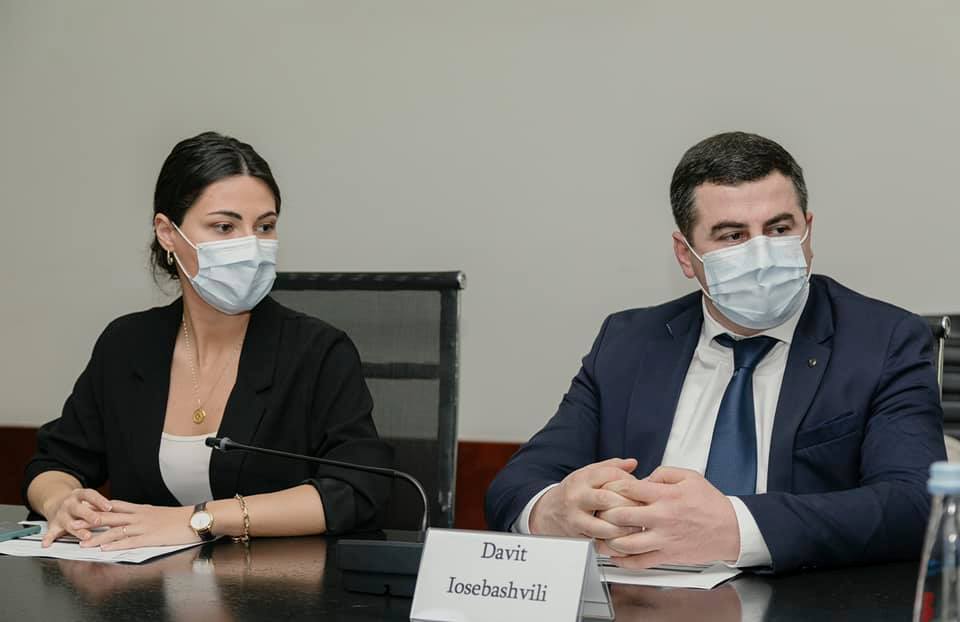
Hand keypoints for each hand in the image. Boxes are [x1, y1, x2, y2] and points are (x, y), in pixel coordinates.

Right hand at [41, 488, 112, 546]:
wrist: (56, 503)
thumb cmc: (79, 503)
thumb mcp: (88, 500)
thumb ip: (100, 505)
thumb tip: (121, 513)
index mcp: (79, 495)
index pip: (90, 495)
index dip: (99, 501)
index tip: (109, 506)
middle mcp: (69, 504)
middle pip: (79, 509)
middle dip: (88, 515)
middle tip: (98, 521)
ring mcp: (61, 514)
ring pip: (68, 522)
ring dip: (77, 530)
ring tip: (85, 535)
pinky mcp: (53, 525)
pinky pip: (50, 532)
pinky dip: (48, 538)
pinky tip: (47, 544)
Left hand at [78, 501, 198, 550]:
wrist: (196, 519)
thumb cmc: (181, 518)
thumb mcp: (160, 512)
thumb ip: (146, 514)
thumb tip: (137, 515)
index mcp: (142, 509)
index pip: (115, 507)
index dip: (98, 508)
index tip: (83, 508)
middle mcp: (140, 516)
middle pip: (110, 518)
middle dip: (91, 522)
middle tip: (74, 524)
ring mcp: (144, 527)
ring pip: (116, 531)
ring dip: (98, 537)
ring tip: (83, 543)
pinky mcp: (151, 538)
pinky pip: (129, 541)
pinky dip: (116, 545)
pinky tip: (105, 548)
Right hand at [529, 457, 639, 538]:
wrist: (546, 512)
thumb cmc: (573, 492)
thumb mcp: (587, 474)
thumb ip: (611, 467)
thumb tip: (632, 463)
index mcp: (582, 479)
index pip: (611, 475)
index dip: (630, 482)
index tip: (640, 489)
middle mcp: (577, 497)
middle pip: (608, 500)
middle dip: (630, 506)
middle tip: (643, 510)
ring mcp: (575, 518)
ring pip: (604, 526)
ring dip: (624, 529)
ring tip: (636, 527)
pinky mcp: (576, 536)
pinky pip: (598, 542)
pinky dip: (614, 544)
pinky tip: (624, 541)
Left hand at [595, 466, 739, 567]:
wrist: (732, 530)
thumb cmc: (711, 504)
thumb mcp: (689, 477)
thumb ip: (663, 472)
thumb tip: (644, 476)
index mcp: (666, 495)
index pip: (628, 489)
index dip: (611, 487)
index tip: (605, 487)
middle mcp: (662, 517)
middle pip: (621, 515)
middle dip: (604, 513)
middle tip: (597, 511)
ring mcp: (663, 538)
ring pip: (626, 543)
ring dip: (609, 539)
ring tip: (600, 534)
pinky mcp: (667, 555)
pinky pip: (640, 562)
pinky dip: (623, 560)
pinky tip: (614, 555)